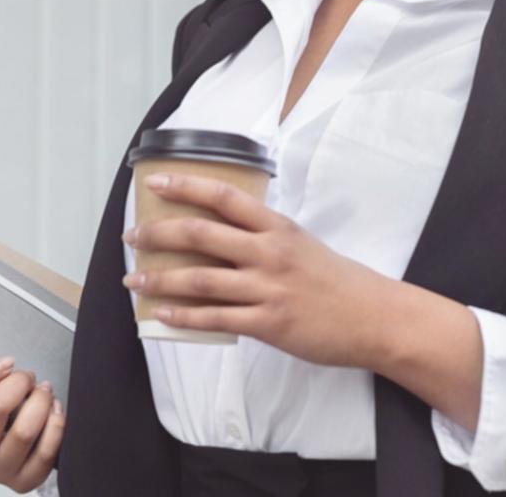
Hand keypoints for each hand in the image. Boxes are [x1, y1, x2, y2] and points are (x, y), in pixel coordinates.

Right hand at [0, 357, 63, 493]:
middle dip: (17, 383)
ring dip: (39, 402)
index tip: (4, 363)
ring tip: (42, 391)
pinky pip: (45, 451)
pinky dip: (55, 425)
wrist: (19, 452)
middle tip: (26, 376)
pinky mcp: (25, 481)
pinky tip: (53, 410)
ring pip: (24, 430)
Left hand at [121, 172, 398, 368]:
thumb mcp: (300, 241)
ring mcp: (267, 288)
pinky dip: (183, 317)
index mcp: (276, 226)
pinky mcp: (268, 323)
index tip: (155, 183)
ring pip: (200, 280)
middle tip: (133, 236)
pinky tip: (161, 314)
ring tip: (134, 280)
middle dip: (158, 234)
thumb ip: (263, 235)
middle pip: (200, 235)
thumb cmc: (336, 279)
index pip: (223, 197)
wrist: (373, 316)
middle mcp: (268, 252)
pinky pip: (215, 319)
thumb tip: (220, 230)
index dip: (185, 186)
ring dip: (160, 279)